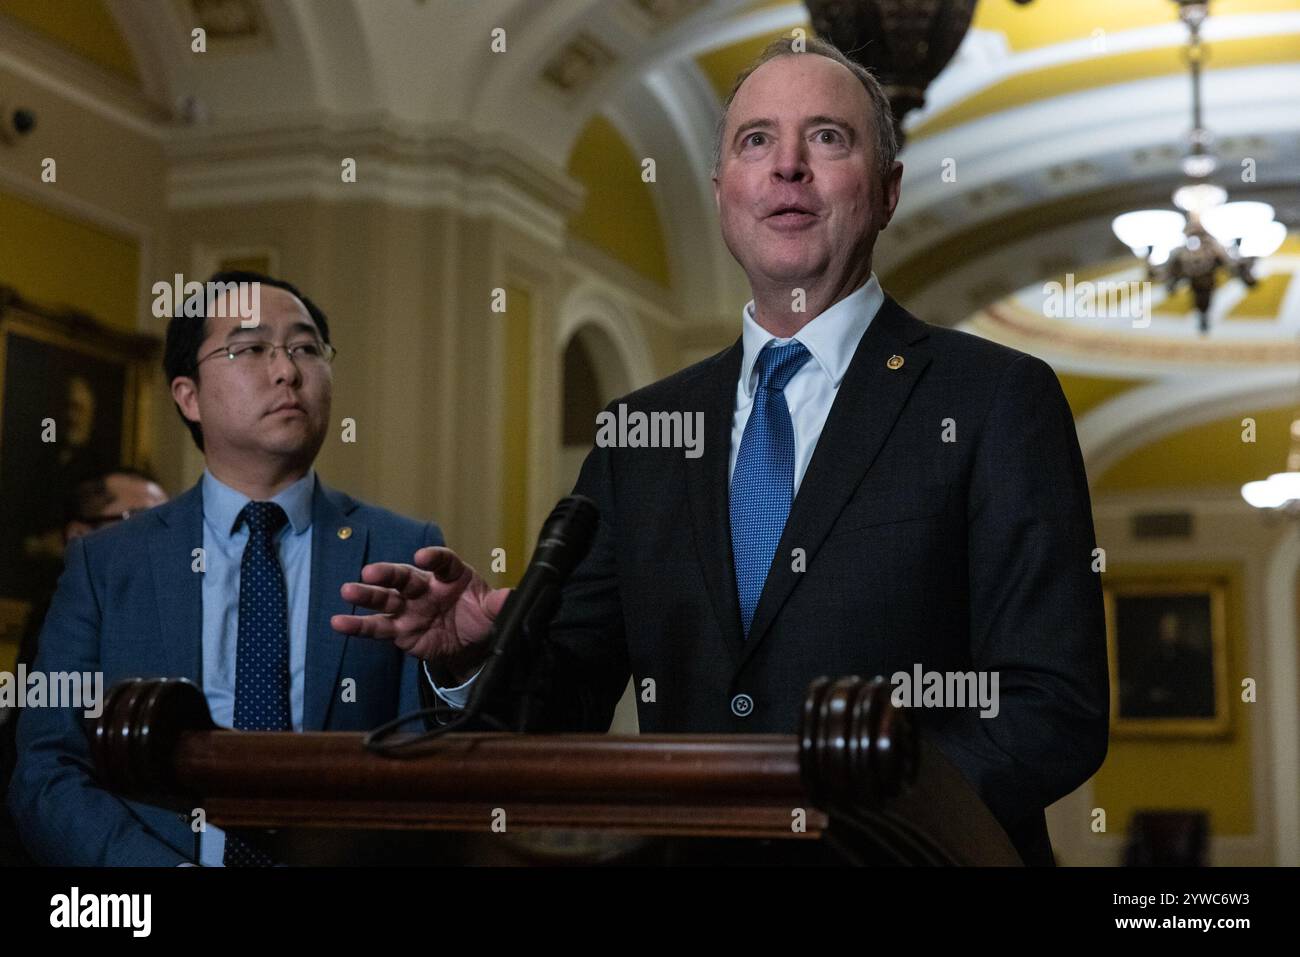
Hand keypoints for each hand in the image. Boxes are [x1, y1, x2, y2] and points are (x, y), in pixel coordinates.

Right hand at [332, 547, 509, 680]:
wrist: (470, 645)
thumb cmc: (478, 617)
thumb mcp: (492, 610)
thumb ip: (499, 604)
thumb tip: (512, 598)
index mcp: (451, 575)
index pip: (442, 561)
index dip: (433, 558)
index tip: (424, 557)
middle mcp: (425, 587)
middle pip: (404, 576)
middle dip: (388, 573)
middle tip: (371, 572)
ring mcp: (409, 608)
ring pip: (385, 599)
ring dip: (367, 595)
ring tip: (348, 591)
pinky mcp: (399, 630)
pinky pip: (377, 627)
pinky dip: (358, 626)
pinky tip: (339, 622)